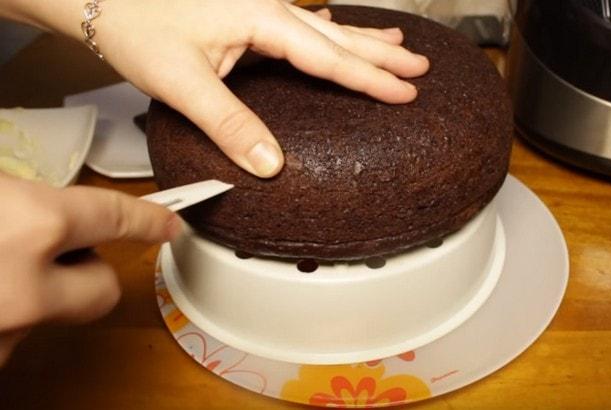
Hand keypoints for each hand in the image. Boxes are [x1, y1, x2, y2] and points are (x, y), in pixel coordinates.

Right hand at [0, 174, 178, 365]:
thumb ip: (23, 198)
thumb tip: (46, 204)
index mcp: (32, 225)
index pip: (114, 217)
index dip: (146, 219)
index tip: (168, 223)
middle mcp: (27, 290)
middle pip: (104, 289)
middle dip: (87, 269)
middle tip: (45, 249)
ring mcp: (6, 335)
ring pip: (53, 314)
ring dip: (36, 294)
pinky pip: (12, 333)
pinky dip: (4, 314)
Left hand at [92, 0, 428, 176]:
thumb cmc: (135, 25)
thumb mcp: (183, 81)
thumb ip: (229, 122)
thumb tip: (269, 164)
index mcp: (261, 18)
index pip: (329, 55)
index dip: (370, 76)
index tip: (405, 90)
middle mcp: (266, 7)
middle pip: (337, 34)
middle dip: (381, 53)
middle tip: (419, 65)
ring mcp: (256, 8)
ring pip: (324, 25)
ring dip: (361, 38)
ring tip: (396, 43)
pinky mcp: (244, 15)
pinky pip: (302, 24)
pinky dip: (329, 33)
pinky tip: (334, 33)